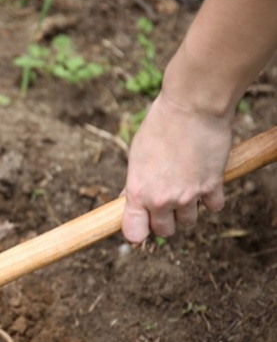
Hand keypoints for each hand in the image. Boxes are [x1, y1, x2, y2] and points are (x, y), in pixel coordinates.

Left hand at [122, 91, 232, 242]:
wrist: (191, 108)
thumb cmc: (158, 126)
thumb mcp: (137, 154)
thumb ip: (136, 182)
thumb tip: (128, 199)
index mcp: (138, 190)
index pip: (134, 233)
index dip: (137, 231)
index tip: (140, 224)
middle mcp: (162, 199)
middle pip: (165, 231)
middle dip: (164, 219)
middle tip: (165, 199)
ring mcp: (188, 196)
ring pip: (189, 221)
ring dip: (187, 208)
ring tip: (184, 182)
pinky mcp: (212, 187)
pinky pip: (213, 208)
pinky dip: (210, 198)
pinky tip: (203, 178)